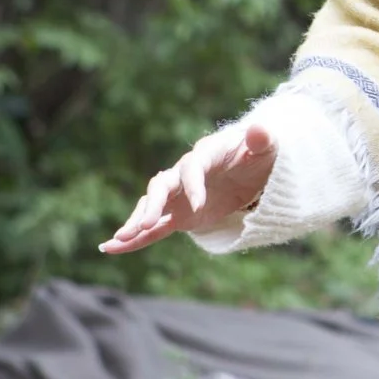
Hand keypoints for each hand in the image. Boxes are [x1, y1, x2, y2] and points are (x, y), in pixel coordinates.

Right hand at [98, 123, 276, 254]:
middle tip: (146, 224)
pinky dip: (135, 238)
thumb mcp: (268, 147)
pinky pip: (155, 227)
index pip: (193, 167)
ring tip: (118, 239)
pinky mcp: (180, 215)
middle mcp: (185, 173)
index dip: (193, 185)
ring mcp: (179, 196)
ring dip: (137, 221)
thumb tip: (258, 130)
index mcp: (206, 154)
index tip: (199, 205)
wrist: (254, 167)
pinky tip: (111, 247)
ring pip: (151, 206)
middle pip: (162, 185)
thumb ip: (262, 140)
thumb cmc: (261, 154)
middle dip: (153, 204)